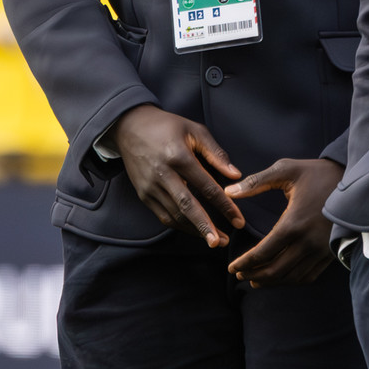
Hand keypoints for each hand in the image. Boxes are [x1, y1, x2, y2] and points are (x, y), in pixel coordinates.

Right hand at [110, 104, 244, 247]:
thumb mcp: (195, 130)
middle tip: (222, 242)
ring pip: (174, 215)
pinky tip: (194, 230)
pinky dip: (179, 225)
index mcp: (179, 157)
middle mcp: (163, 175)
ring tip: (215, 240)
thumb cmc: (167, 126)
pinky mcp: (143, 194)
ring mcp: (150, 187)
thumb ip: (216, 153)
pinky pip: (163, 215)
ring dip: (194, 230)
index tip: (239, 220)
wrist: (129, 127)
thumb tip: (235, 175)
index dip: (225, 205)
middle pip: (187, 206)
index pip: (207, 187)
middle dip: (206, 227)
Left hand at [223, 158, 342, 286]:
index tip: (231, 267)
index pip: (262, 253)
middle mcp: (308, 242)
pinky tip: (281, 276)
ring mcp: (321, 250)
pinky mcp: (331, 253)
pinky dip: (291, 280)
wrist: (355, 180)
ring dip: (271, 282)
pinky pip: (308, 276)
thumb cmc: (318, 173)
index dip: (244, 263)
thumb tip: (228, 191)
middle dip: (253, 275)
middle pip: (275, 270)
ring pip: (291, 277)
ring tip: (256, 279)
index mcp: (294, 223)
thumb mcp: (287, 170)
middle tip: (240, 274)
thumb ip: (256, 182)